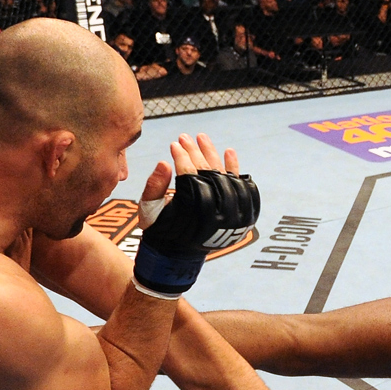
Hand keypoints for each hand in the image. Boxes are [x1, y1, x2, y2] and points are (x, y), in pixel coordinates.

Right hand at [133, 133, 258, 297]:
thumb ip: (154, 186)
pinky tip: (229, 152)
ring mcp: (230, 212)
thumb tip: (164, 163)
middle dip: (194, 152)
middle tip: (184, 137)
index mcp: (190, 210)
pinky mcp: (238, 213)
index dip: (181, 158)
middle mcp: (214, 211)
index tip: (174, 144)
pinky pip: (241, 188)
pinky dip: (235, 169)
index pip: (189, 175)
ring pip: (223, 176)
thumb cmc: (161, 229)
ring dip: (212, 154)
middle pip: (207, 172)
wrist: (179, 253)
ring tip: (202, 138)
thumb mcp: (149, 210)